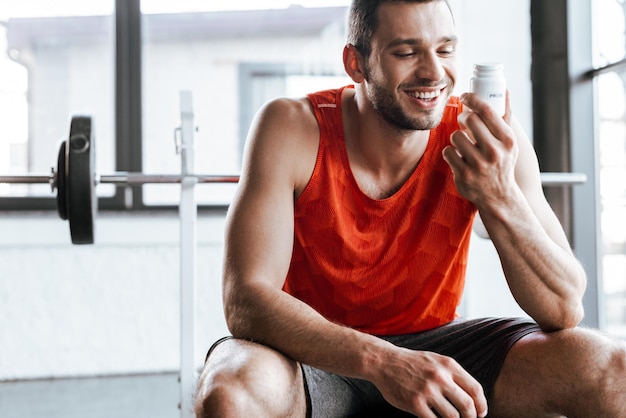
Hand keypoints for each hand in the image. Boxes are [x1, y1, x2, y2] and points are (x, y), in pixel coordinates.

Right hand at [371, 347, 487, 416]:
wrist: (384, 361)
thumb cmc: (412, 363)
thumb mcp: (435, 361)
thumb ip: (453, 375)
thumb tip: (472, 399)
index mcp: (448, 365)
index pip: (475, 389)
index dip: (481, 405)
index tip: (480, 414)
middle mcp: (440, 377)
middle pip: (467, 406)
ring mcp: (427, 391)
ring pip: (453, 417)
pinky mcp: (415, 403)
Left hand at [442, 92, 518, 209]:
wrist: (498, 197)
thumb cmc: (502, 163)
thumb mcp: (509, 142)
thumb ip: (506, 116)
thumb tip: (505, 90)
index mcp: (507, 141)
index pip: (487, 111)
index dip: (472, 99)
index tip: (465, 97)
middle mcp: (494, 152)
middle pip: (469, 120)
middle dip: (463, 118)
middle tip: (463, 122)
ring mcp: (478, 165)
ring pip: (456, 136)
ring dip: (456, 138)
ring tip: (463, 144)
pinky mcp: (463, 175)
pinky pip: (448, 152)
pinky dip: (450, 153)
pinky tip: (458, 157)